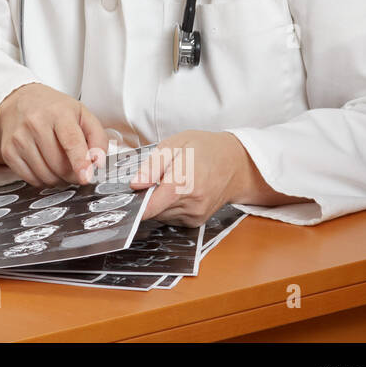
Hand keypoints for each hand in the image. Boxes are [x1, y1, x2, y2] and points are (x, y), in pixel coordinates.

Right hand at [0, 82, 108, 186]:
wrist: (18, 101)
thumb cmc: (53, 109)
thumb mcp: (82, 114)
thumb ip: (97, 137)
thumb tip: (98, 162)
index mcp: (58, 113)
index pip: (71, 141)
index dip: (80, 162)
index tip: (86, 178)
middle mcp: (35, 124)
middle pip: (59, 164)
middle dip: (72, 174)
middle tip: (76, 168)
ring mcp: (19, 139)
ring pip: (46, 175)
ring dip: (58, 179)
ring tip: (60, 166)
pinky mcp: (8, 152)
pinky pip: (31, 179)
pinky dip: (42, 180)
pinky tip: (45, 167)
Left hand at [128, 131, 250, 225]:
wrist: (236, 163)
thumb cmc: (205, 149)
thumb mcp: (174, 144)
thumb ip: (152, 166)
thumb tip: (135, 184)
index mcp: (183, 184)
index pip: (149, 207)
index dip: (134, 203)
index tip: (128, 197)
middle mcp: (191, 205)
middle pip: (152, 211)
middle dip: (147, 196)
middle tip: (155, 178)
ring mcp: (195, 215)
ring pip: (161, 215)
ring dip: (158, 202)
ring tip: (171, 182)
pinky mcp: (197, 222)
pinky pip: (172, 218)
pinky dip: (169, 207)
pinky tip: (178, 192)